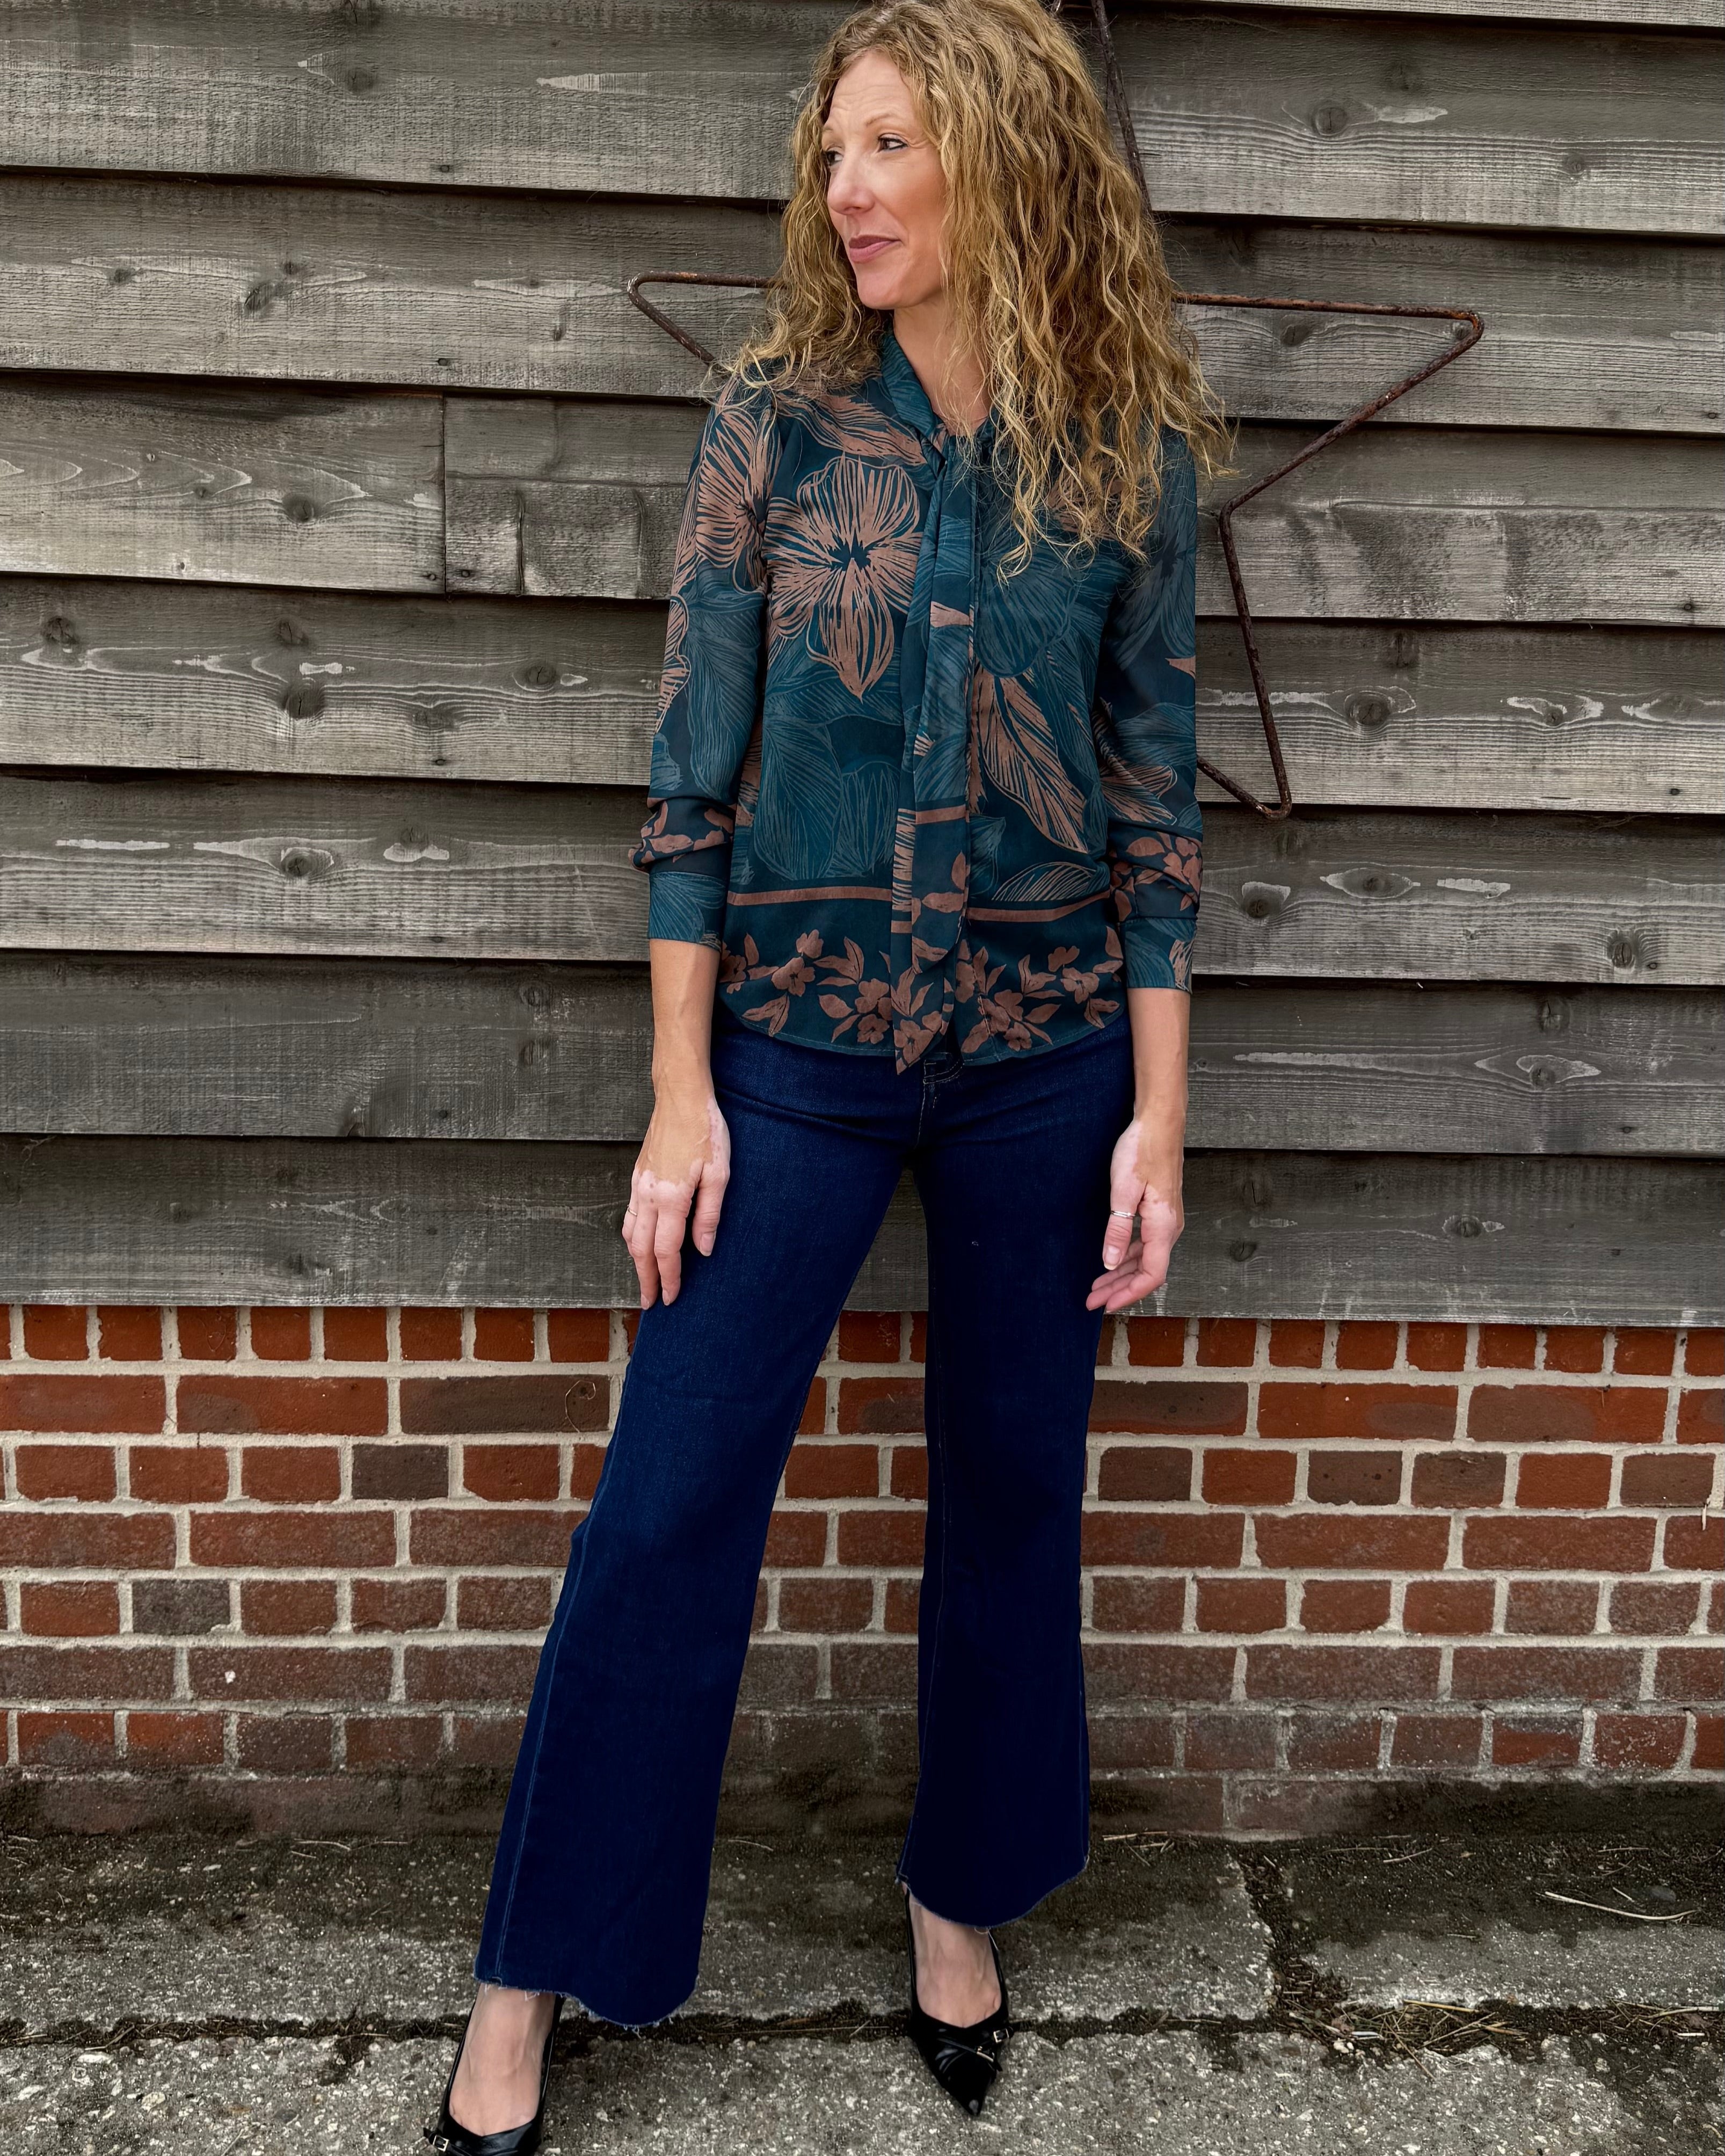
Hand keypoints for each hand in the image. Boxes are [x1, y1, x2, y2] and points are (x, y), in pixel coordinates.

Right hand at [622, 1082, 730, 1308]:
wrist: (680, 1097)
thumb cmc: (705, 1131)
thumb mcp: (719, 1173)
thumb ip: (709, 1214)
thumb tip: (702, 1249)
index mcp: (671, 1197)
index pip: (665, 1250)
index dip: (669, 1278)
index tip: (671, 1298)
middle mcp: (648, 1195)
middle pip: (640, 1249)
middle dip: (645, 1278)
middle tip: (650, 1302)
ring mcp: (638, 1185)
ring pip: (629, 1233)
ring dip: (635, 1260)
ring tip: (644, 1278)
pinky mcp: (636, 1176)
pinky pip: (628, 1215)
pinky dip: (632, 1238)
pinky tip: (640, 1244)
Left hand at [1085, 1111, 1184, 1313]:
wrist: (1160, 1123)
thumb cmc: (1141, 1151)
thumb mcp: (1123, 1191)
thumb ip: (1117, 1230)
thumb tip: (1109, 1263)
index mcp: (1163, 1227)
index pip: (1150, 1276)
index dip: (1128, 1294)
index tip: (1105, 1305)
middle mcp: (1170, 1228)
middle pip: (1147, 1271)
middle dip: (1120, 1289)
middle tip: (1092, 1300)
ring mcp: (1167, 1220)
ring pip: (1146, 1259)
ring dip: (1122, 1274)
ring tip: (1098, 1285)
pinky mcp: (1161, 1211)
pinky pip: (1147, 1244)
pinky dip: (1128, 1257)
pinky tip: (1112, 1260)